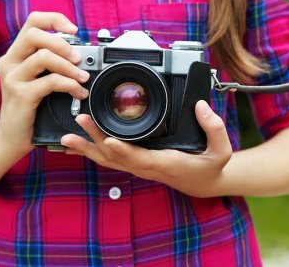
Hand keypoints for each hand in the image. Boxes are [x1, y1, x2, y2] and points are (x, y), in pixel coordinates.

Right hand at [0, 12, 89, 157]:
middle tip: (78, 59)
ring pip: (43, 57)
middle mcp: (11, 61)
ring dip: (69, 67)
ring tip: (83, 78)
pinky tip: (79, 93)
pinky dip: (70, 85)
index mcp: (17, 53)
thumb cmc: (31, 106)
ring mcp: (13, 78)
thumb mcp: (40, 79)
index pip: (33, 21)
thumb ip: (54, 64)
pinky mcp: (20, 94)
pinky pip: (50, 82)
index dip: (55, 19)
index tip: (74, 30)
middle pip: (35, 35)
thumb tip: (83, 54)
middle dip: (62, 44)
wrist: (13, 136)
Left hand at [61, 100, 232, 197]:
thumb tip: (200, 106)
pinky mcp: (136, 163)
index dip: (124, 150)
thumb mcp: (221, 150)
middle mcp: (148, 167)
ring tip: (67, 138)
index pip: (142, 158)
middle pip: (117, 157)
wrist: (203, 182)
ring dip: (88, 148)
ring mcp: (140, 166)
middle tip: (80, 122)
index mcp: (166, 164)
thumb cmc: (210, 167)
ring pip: (109, 160)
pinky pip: (112, 158)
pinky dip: (94, 151)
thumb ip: (214, 128)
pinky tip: (79, 143)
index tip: (109, 140)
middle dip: (96, 140)